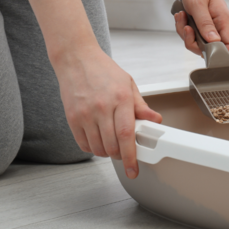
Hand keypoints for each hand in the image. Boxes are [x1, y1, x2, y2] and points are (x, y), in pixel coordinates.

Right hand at [53, 43, 161, 179]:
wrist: (76, 59)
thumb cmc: (103, 70)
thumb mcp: (128, 84)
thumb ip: (141, 106)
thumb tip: (156, 120)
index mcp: (120, 98)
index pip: (127, 135)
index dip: (131, 156)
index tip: (134, 169)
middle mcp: (102, 107)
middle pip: (112, 146)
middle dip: (120, 156)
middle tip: (124, 154)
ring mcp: (85, 114)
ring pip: (97, 148)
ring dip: (107, 153)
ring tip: (112, 144)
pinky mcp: (72, 118)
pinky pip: (83, 144)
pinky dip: (92, 148)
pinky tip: (98, 140)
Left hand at [175, 0, 228, 54]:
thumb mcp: (198, 5)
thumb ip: (205, 24)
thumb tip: (214, 42)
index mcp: (224, 20)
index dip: (219, 52)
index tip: (203, 47)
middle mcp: (218, 25)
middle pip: (211, 48)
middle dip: (193, 42)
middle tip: (187, 28)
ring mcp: (210, 26)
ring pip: (198, 42)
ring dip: (185, 33)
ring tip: (182, 17)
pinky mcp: (201, 25)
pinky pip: (192, 35)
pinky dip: (183, 28)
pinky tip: (181, 16)